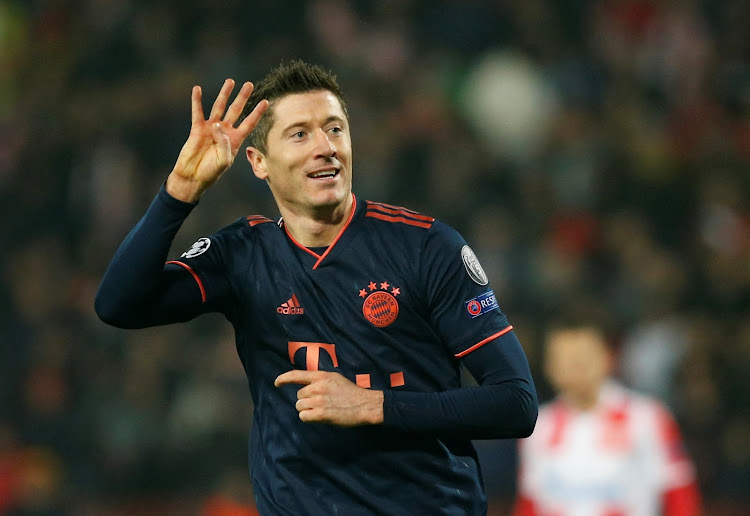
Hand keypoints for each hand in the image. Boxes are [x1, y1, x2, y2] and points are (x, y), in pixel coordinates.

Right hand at [166, 79, 268, 202]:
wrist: (193, 176)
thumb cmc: (211, 171)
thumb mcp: (224, 160)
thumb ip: (224, 143)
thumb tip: (217, 124)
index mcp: (235, 140)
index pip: (249, 123)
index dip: (257, 113)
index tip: (266, 101)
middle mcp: (225, 131)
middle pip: (236, 110)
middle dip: (243, 97)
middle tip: (250, 84)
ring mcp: (211, 128)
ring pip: (219, 107)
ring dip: (224, 94)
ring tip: (230, 81)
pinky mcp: (197, 128)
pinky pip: (197, 112)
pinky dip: (197, 101)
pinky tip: (197, 89)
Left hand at [275, 370, 383, 425]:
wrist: (364, 404)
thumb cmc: (351, 392)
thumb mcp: (335, 378)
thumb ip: (320, 379)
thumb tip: (305, 384)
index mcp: (321, 376)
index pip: (296, 375)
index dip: (284, 379)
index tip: (277, 383)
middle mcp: (317, 387)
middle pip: (298, 395)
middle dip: (306, 400)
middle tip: (319, 403)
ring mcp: (319, 400)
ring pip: (299, 406)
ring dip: (307, 410)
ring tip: (320, 410)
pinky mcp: (321, 414)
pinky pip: (304, 416)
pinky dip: (308, 418)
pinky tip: (318, 417)